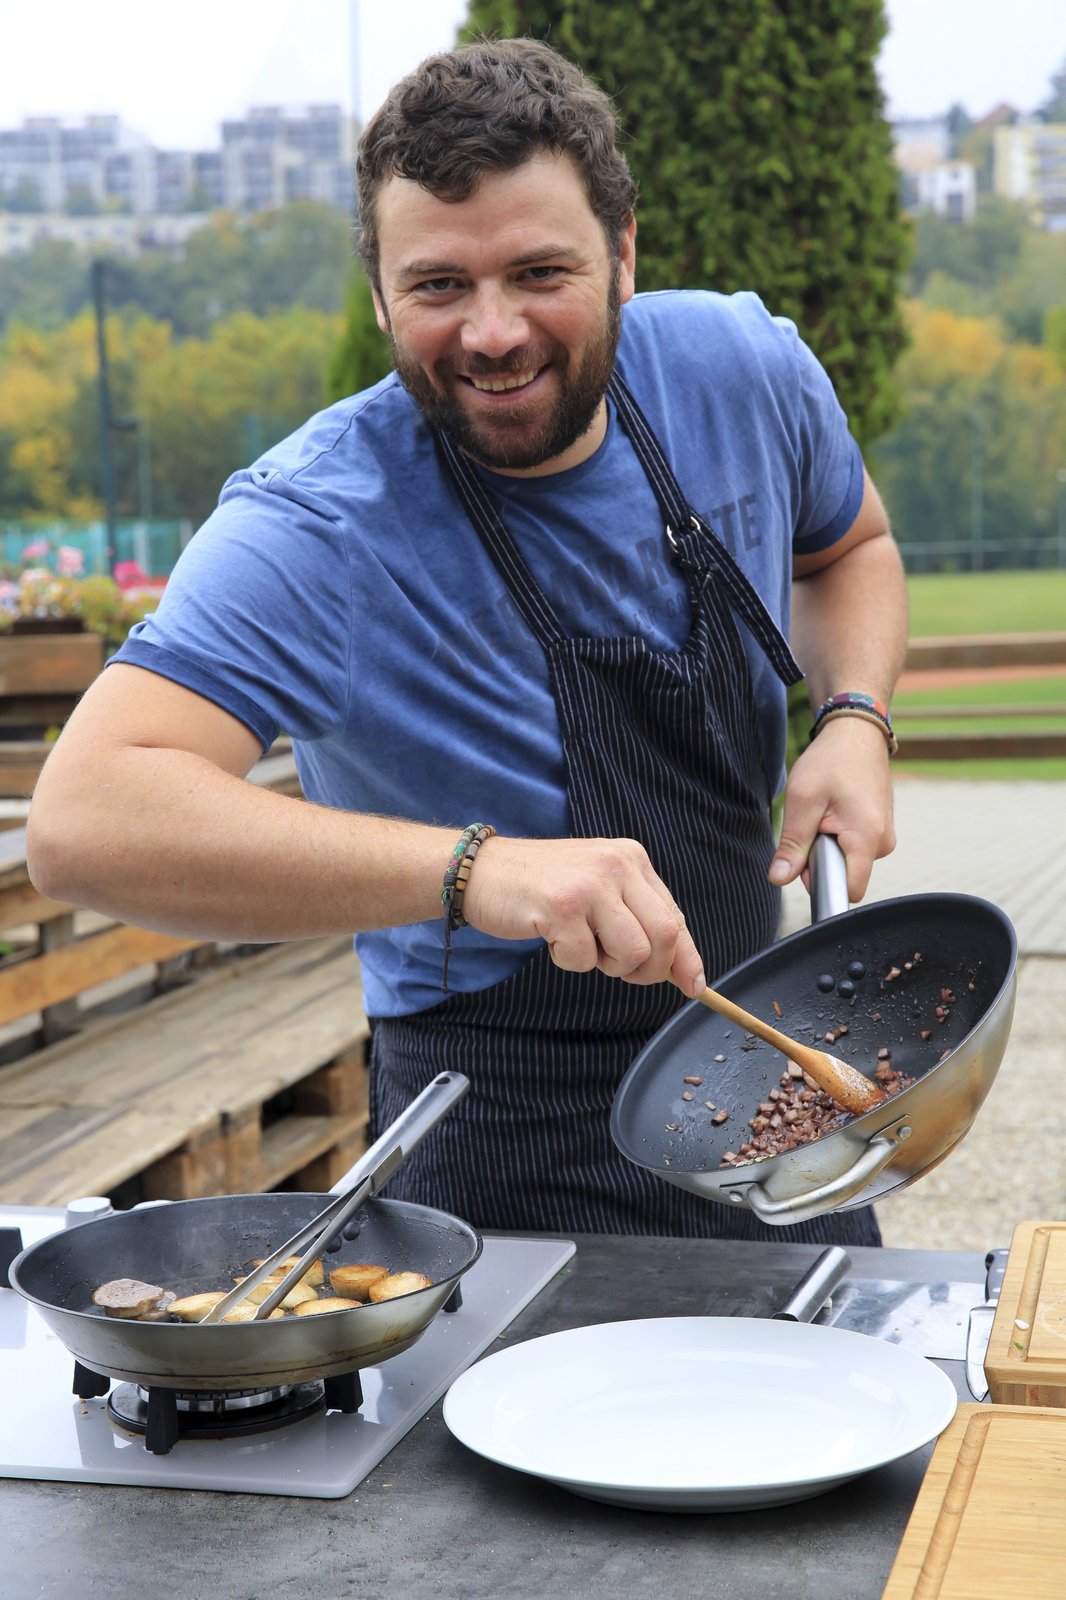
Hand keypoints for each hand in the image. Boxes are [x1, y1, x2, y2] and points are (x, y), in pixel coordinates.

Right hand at [462, 835, 706, 996]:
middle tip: (617, 968)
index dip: (688, 957)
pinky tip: (551, 937)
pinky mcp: (562, 906)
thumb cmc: (540, 888)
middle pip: (665, 936)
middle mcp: (618, 864)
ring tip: (580, 945)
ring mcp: (590, 884)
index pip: (675, 916)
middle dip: (649, 970)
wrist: (479, 871)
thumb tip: (682, 969)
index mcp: (632, 859)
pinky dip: (569, 962)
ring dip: (607, 965)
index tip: (694, 986)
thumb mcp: (599, 890)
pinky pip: (584, 960)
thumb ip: (636, 917)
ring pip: (633, 952)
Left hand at [768, 717, 895, 900]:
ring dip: (828, 843)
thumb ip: (793, 844)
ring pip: (847, 861)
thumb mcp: (802, 799)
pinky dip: (838, 835)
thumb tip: (778, 879)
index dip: (819, 882)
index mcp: (867, 837)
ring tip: (825, 810)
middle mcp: (883, 842)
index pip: (847, 890)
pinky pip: (853, 848)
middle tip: (813, 821)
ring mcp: (884, 837)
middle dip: (820, 857)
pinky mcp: (880, 831)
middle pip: (843, 875)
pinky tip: (835, 810)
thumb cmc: (830, 761)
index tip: (805, 857)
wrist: (856, 733)